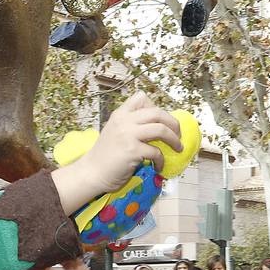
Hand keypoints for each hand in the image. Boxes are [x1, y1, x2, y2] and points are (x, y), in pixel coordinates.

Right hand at [54, 92, 182, 210]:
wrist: (92, 172)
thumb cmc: (105, 155)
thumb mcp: (115, 131)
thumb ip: (131, 125)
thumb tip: (157, 124)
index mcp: (120, 114)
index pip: (141, 98)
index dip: (156, 107)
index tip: (162, 120)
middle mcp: (124, 121)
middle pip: (157, 113)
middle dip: (173, 123)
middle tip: (178, 134)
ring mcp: (128, 135)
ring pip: (161, 130)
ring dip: (174, 140)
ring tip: (177, 148)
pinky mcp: (132, 151)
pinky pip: (156, 152)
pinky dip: (162, 160)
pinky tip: (159, 166)